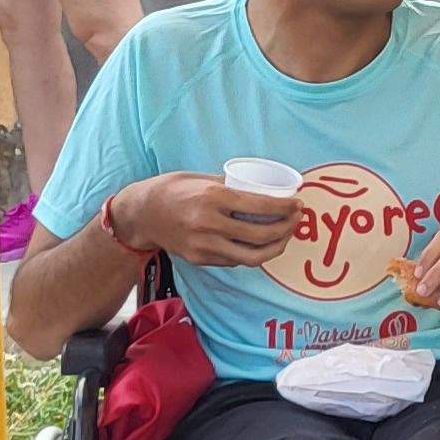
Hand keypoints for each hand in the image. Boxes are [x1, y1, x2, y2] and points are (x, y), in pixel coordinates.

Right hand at [108, 174, 294, 268]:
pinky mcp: (199, 259)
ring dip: (275, 248)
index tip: (299, 205)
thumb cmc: (174, 189)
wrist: (141, 213)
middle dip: (287, 229)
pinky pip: (234, 261)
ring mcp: (203, 245)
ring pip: (251, 256)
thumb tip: (267, 189)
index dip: (286, 208)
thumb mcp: (204, 178)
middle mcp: (209, 223)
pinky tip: (262, 244)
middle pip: (262, 234)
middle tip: (297, 220)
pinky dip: (252, 254)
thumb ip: (232, 186)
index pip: (261, 206)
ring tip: (285, 236)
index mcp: (213, 197)